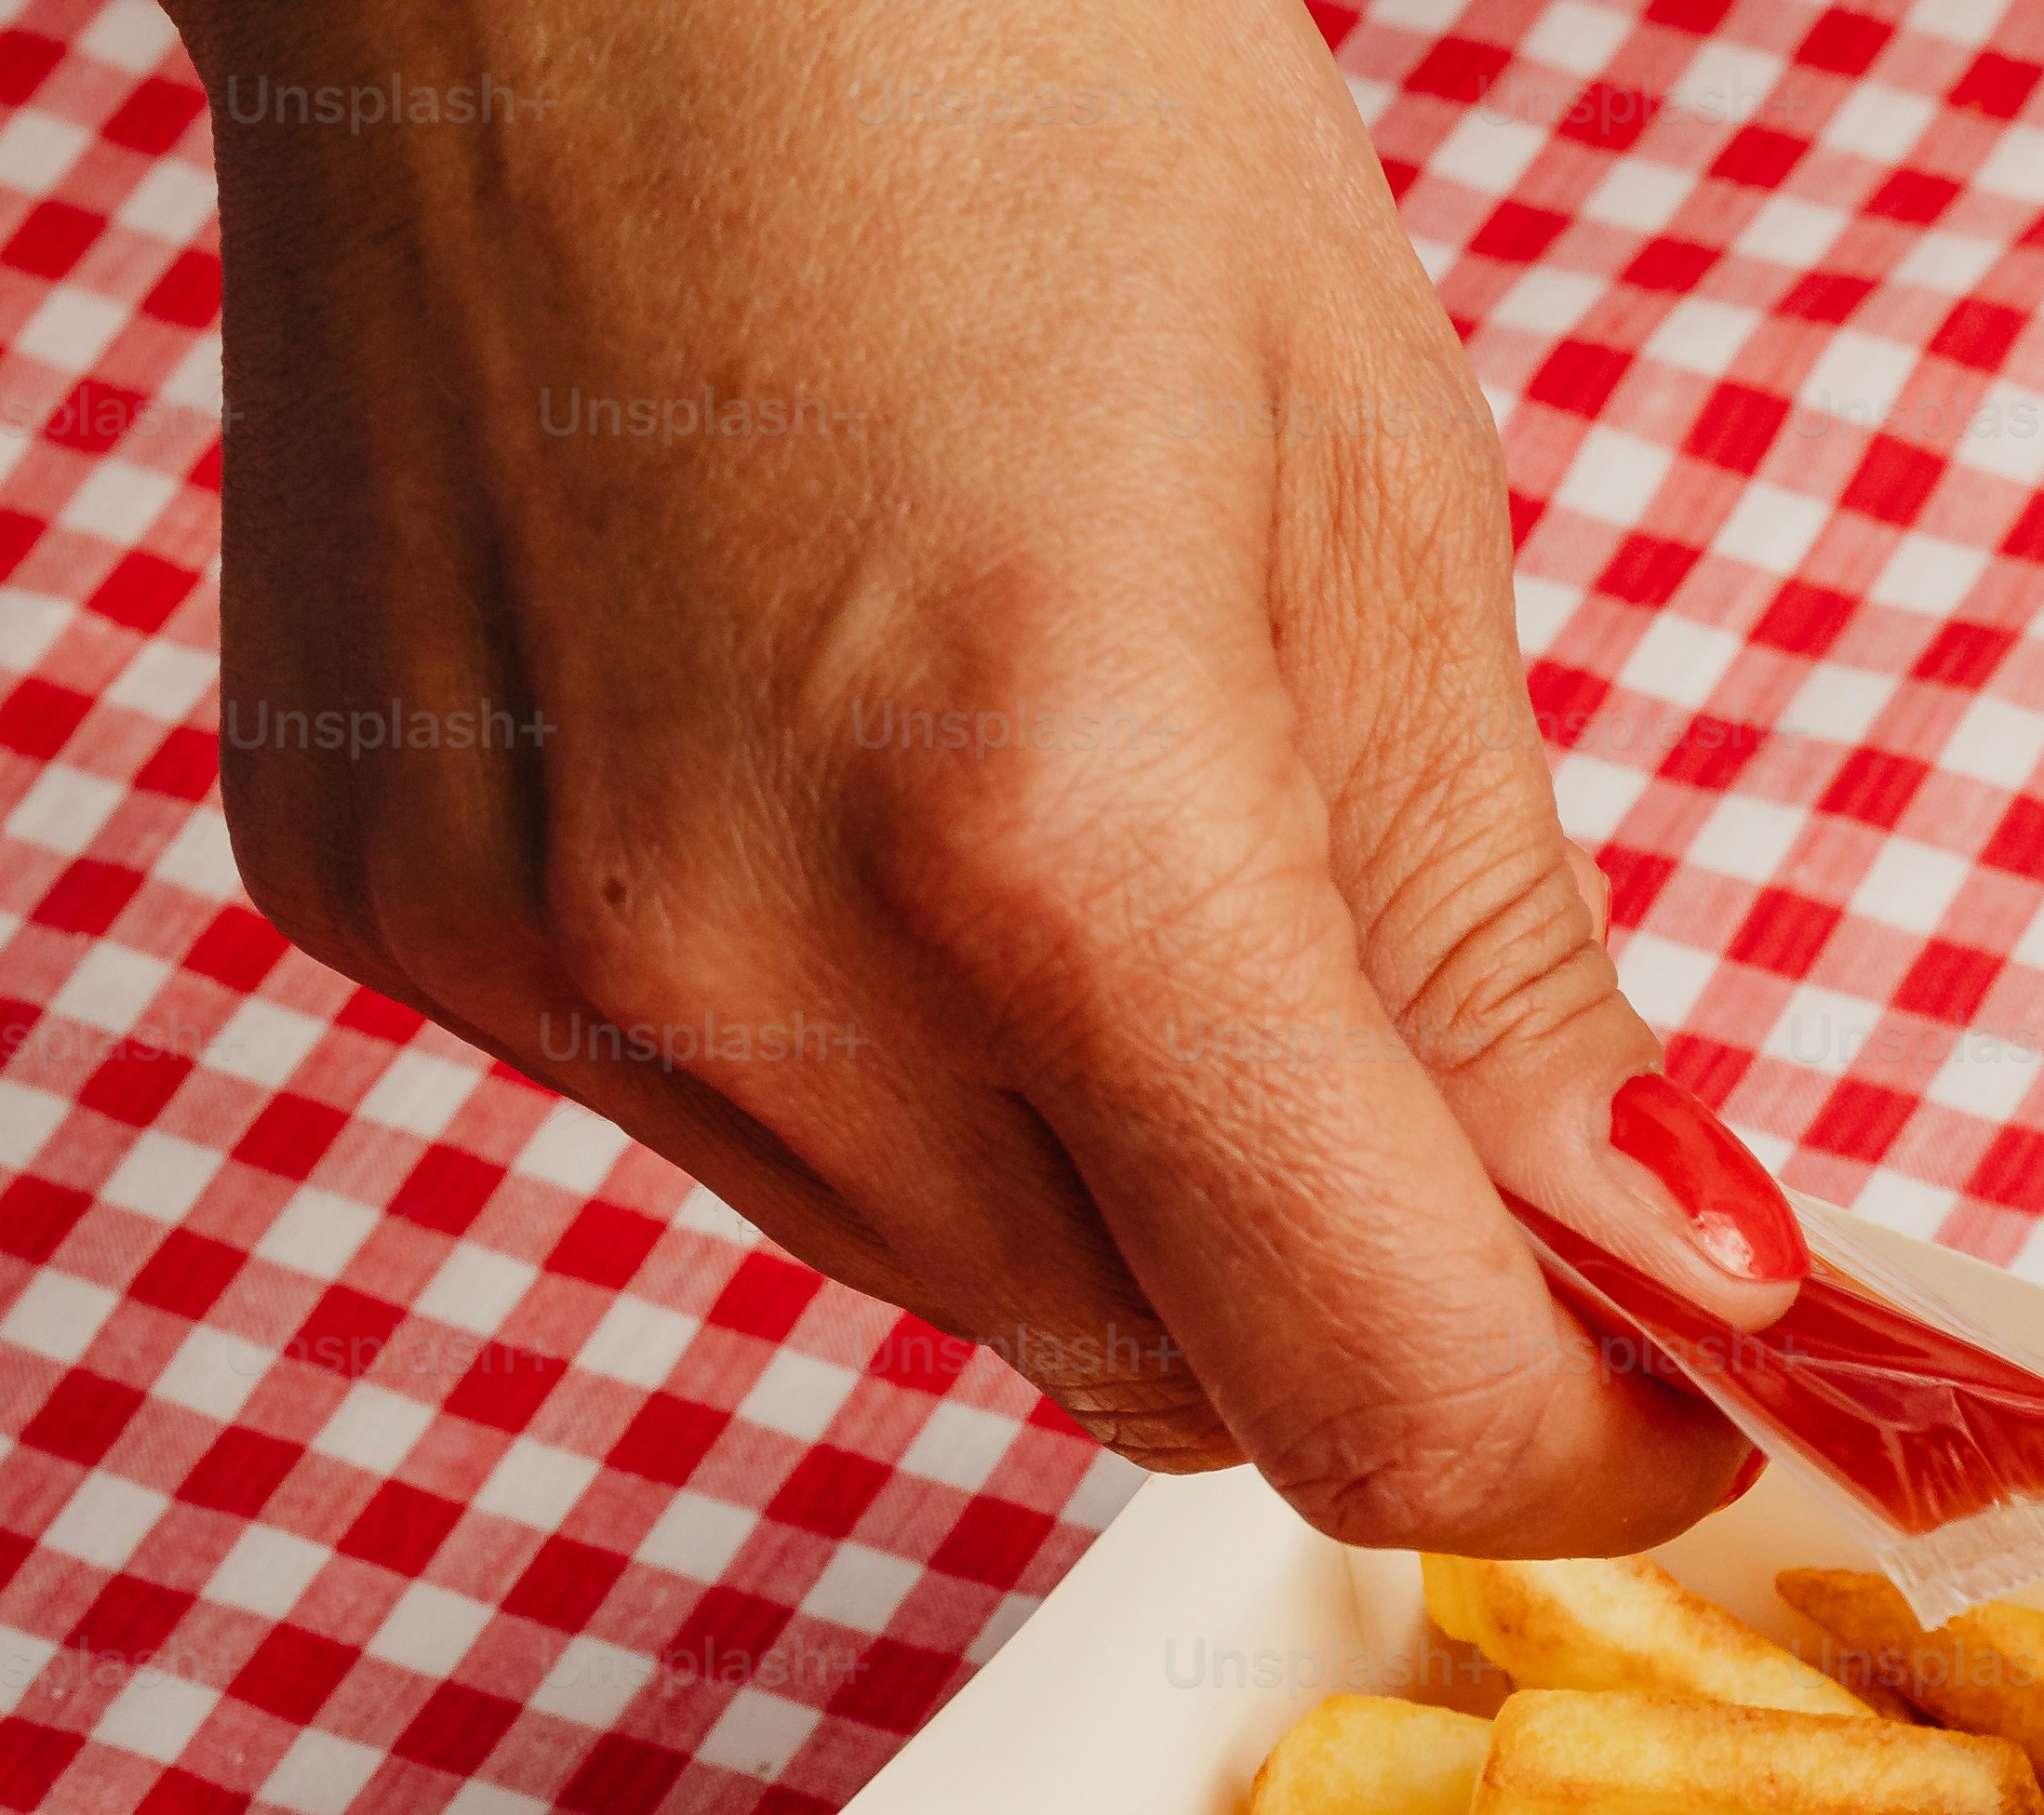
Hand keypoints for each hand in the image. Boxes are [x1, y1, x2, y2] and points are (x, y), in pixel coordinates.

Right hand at [179, 0, 1788, 1547]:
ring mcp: (524, 945)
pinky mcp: (375, 904)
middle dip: (1337, 1286)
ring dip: (1094, 1174)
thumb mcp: (1379, 520)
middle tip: (1418, 1075)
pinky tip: (841, 757)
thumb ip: (1502, 970)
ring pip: (946, 1281)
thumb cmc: (1007, 96)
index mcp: (1055, 832)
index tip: (1669, 1401)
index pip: (1373, 1388)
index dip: (1576, 1449)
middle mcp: (745, 949)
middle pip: (1162, 1374)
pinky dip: (856, 1045)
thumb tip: (1661, 1281)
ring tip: (1080, 820)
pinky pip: (723, 1129)